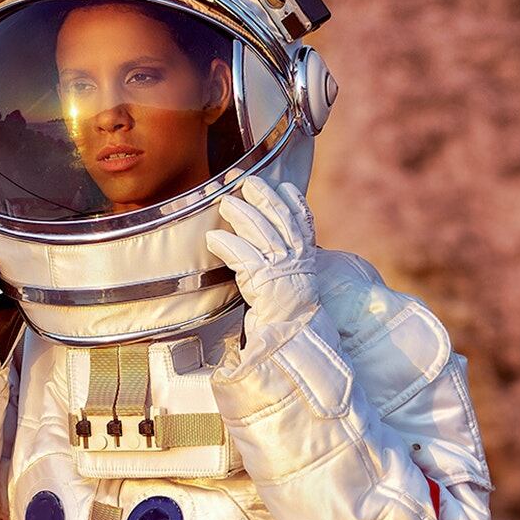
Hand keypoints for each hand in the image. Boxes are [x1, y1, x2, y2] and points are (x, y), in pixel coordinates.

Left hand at [203, 176, 321, 335]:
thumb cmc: (290, 313)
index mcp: (306, 259)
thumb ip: (290, 265)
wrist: (294, 336)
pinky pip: (243, 256)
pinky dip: (227, 245)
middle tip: (249, 183)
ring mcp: (281, 269)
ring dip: (242, 215)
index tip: (287, 187)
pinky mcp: (263, 281)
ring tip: (226, 203)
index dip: (296, 203)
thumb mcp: (297, 284)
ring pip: (261, 232)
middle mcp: (296, 259)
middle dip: (265, 198)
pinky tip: (213, 237)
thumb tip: (279, 251)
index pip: (304, 223)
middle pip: (281, 220)